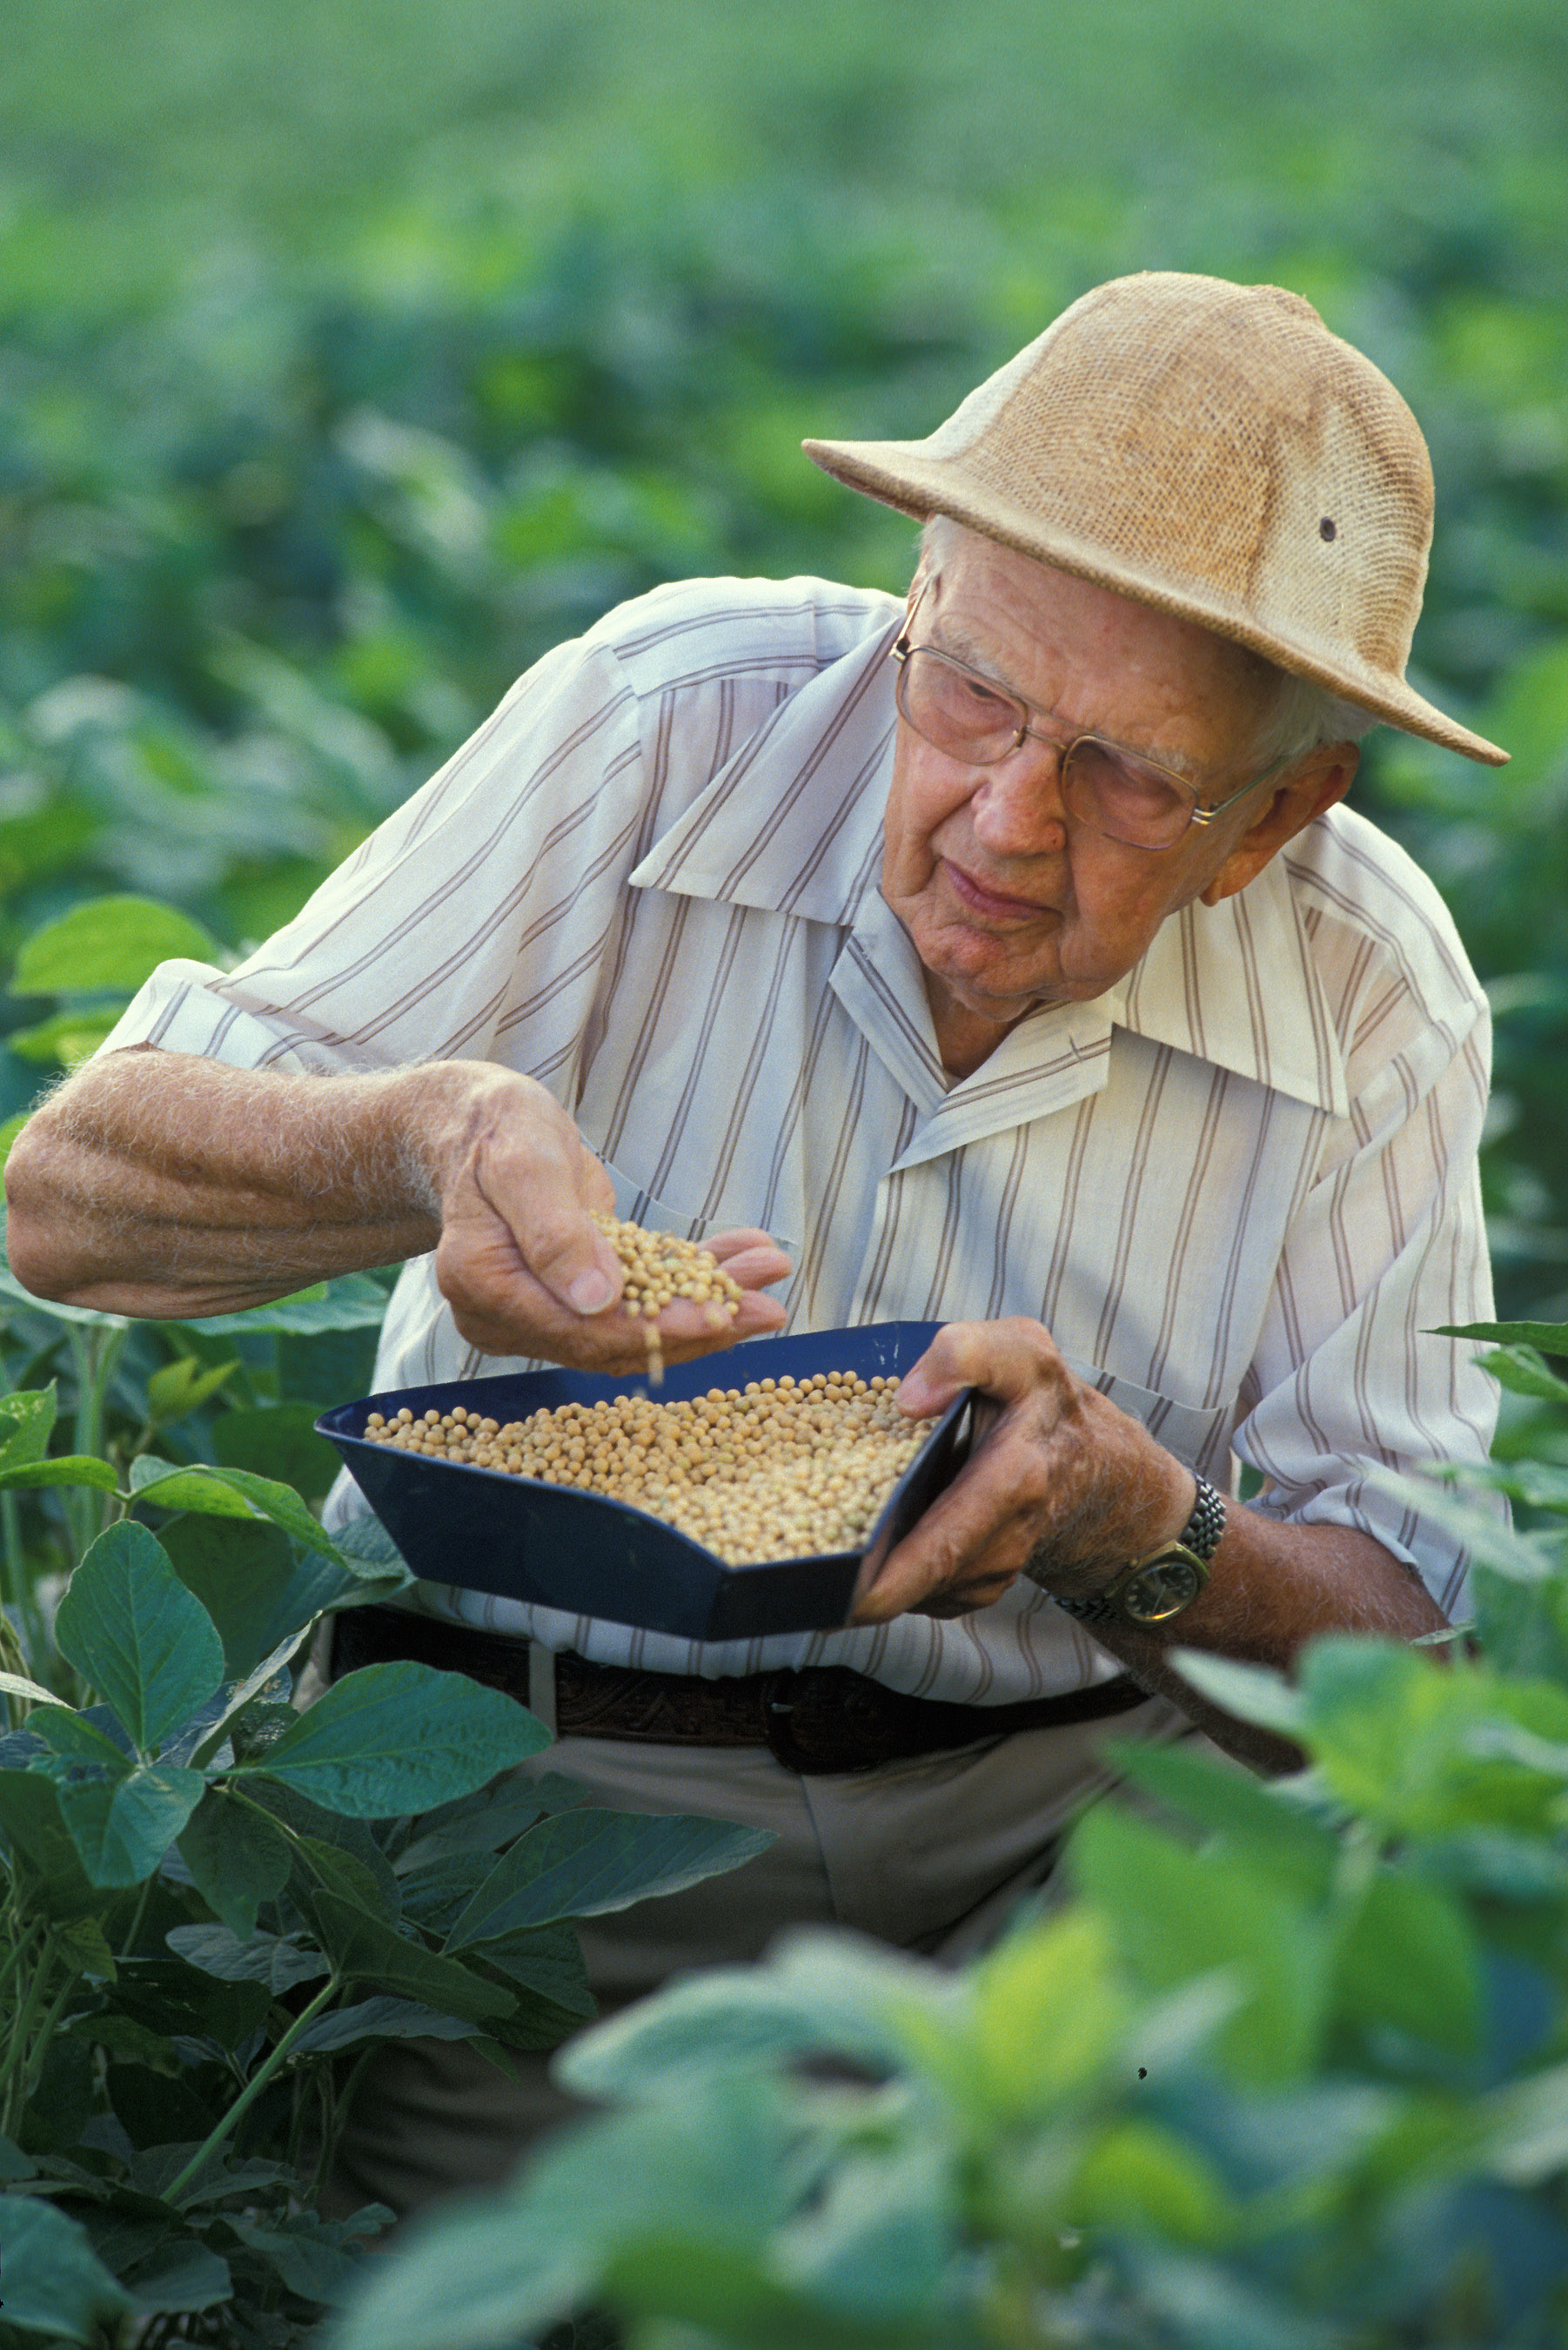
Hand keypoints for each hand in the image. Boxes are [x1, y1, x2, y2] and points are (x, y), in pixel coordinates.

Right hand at [421, 1066, 790, 1369]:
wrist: (476, 1124)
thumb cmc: (494, 1129)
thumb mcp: (521, 1160)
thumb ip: (553, 1230)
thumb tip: (594, 1299)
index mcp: (484, 1287)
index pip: (580, 1330)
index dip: (657, 1329)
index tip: (723, 1317)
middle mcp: (509, 1314)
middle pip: (617, 1339)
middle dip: (702, 1323)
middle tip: (772, 1306)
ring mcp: (542, 1310)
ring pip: (638, 1324)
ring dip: (712, 1302)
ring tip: (771, 1272)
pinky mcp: (575, 1295)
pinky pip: (642, 1297)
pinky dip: (696, 1278)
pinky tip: (746, 1257)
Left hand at [850, 1317, 1193, 1624]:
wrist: (1096, 1466)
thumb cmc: (1045, 1405)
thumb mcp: (1019, 1354)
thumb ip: (966, 1355)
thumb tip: (909, 1402)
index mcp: (1014, 1478)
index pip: (946, 1544)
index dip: (893, 1578)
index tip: (849, 1596)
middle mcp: (1008, 1538)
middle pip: (923, 1580)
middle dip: (867, 1588)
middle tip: (814, 1581)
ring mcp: (996, 1570)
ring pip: (920, 1591)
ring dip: (879, 1578)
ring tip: (847, 1545)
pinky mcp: (981, 1586)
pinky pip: (926, 1593)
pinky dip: (899, 1575)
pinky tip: (888, 1541)